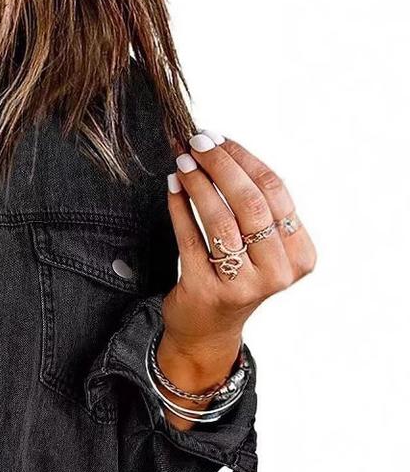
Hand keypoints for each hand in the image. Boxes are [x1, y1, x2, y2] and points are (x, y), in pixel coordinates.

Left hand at [163, 129, 315, 357]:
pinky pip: (190, 239)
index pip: (276, 192)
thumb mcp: (261, 248)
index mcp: (299, 255)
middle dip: (220, 165)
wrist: (208, 331)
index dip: (245, 159)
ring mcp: (242, 284)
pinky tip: (173, 188)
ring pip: (220, 219)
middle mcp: (276, 271)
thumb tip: (222, 150)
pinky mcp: (206, 290)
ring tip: (183, 162)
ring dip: (198, 183)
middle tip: (197, 143)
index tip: (220, 139)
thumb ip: (257, 209)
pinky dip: (180, 208)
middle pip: (250, 201)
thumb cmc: (234, 280)